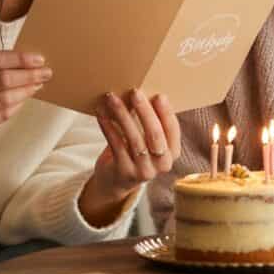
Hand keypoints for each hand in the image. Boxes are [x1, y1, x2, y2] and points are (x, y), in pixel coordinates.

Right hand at [0, 50, 51, 143]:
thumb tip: (31, 62)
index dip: (20, 59)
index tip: (40, 59)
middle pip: (3, 79)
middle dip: (29, 75)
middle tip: (47, 73)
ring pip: (5, 98)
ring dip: (26, 91)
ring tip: (38, 84)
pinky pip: (3, 114)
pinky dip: (18, 105)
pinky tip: (24, 98)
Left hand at [79, 90, 180, 225]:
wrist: (115, 181)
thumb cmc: (133, 152)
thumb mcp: (146, 139)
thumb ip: (148, 122)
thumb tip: (140, 92)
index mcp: (172, 152)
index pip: (172, 130)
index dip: (166, 113)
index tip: (158, 95)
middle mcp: (162, 164)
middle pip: (155, 135)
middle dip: (144, 111)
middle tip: (134, 92)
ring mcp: (143, 171)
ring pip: (134, 139)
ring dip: (122, 115)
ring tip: (112, 98)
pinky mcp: (124, 172)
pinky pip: (116, 145)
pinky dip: (108, 127)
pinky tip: (101, 113)